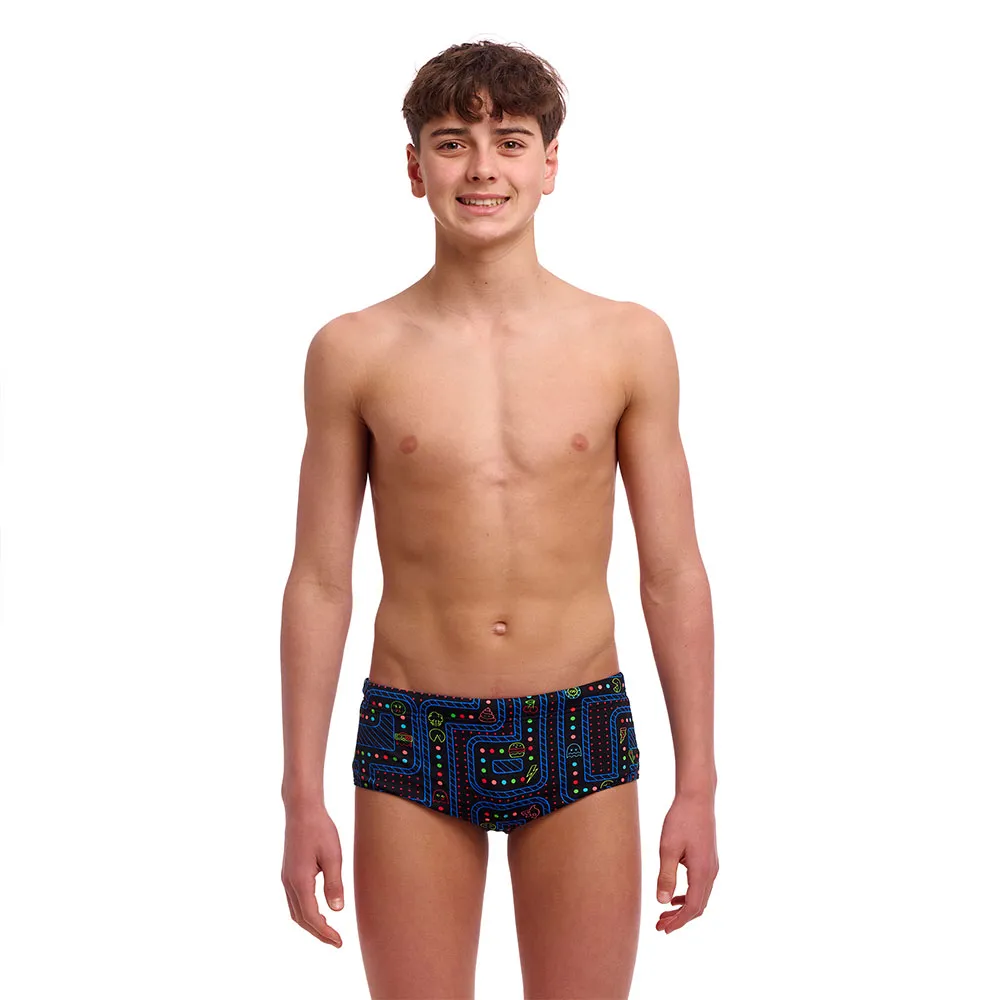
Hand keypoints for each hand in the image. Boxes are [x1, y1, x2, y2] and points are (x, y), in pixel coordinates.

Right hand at [281, 803, 345, 947]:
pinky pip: (294, 901)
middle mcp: (289, 883)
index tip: (339, 942)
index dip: (325, 932)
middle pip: (301, 919)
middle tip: (336, 941)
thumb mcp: (333, 856)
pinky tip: (317, 911)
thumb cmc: (320, 829)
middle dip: (317, 933)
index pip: (311, 917)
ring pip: (295, 911)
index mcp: (300, 881)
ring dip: (310, 924)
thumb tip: (337, 911)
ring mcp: (286, 878)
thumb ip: (334, 884)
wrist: (301, 810)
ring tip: (328, 931)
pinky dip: (305, 912)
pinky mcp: (288, 872)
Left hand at [655, 791, 718, 934]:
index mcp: (702, 872)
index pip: (692, 907)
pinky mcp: (709, 859)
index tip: (663, 930)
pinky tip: (675, 895)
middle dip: (680, 919)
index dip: (678, 922)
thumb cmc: (681, 819)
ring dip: (684, 908)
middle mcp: (711, 872)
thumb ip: (666, 875)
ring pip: (700, 896)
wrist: (697, 798)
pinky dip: (689, 896)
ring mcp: (712, 866)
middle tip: (660, 926)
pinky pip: (701, 886)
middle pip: (698, 906)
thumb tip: (662, 902)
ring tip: (665, 914)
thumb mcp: (668, 848)